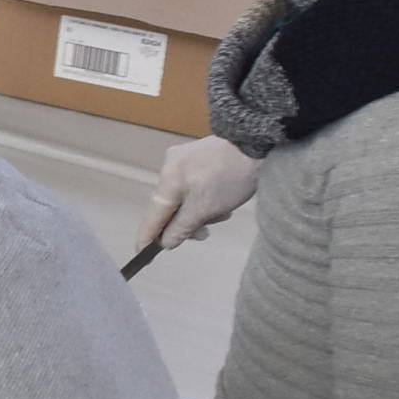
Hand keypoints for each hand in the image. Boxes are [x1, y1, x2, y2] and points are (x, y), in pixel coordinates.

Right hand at [136, 134, 260, 250]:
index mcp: (168, 181)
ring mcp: (182, 158)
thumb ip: (181, 228)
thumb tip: (165, 241)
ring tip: (221, 212)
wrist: (256, 144)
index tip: (142, 254)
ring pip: (182, 197)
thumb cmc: (231, 178)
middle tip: (205, 233)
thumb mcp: (204, 210)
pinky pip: (191, 185)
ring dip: (198, 211)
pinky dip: (202, 198)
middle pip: (168, 208)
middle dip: (185, 224)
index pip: (152, 217)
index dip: (147, 237)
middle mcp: (169, 167)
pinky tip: (219, 199)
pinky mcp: (196, 155)